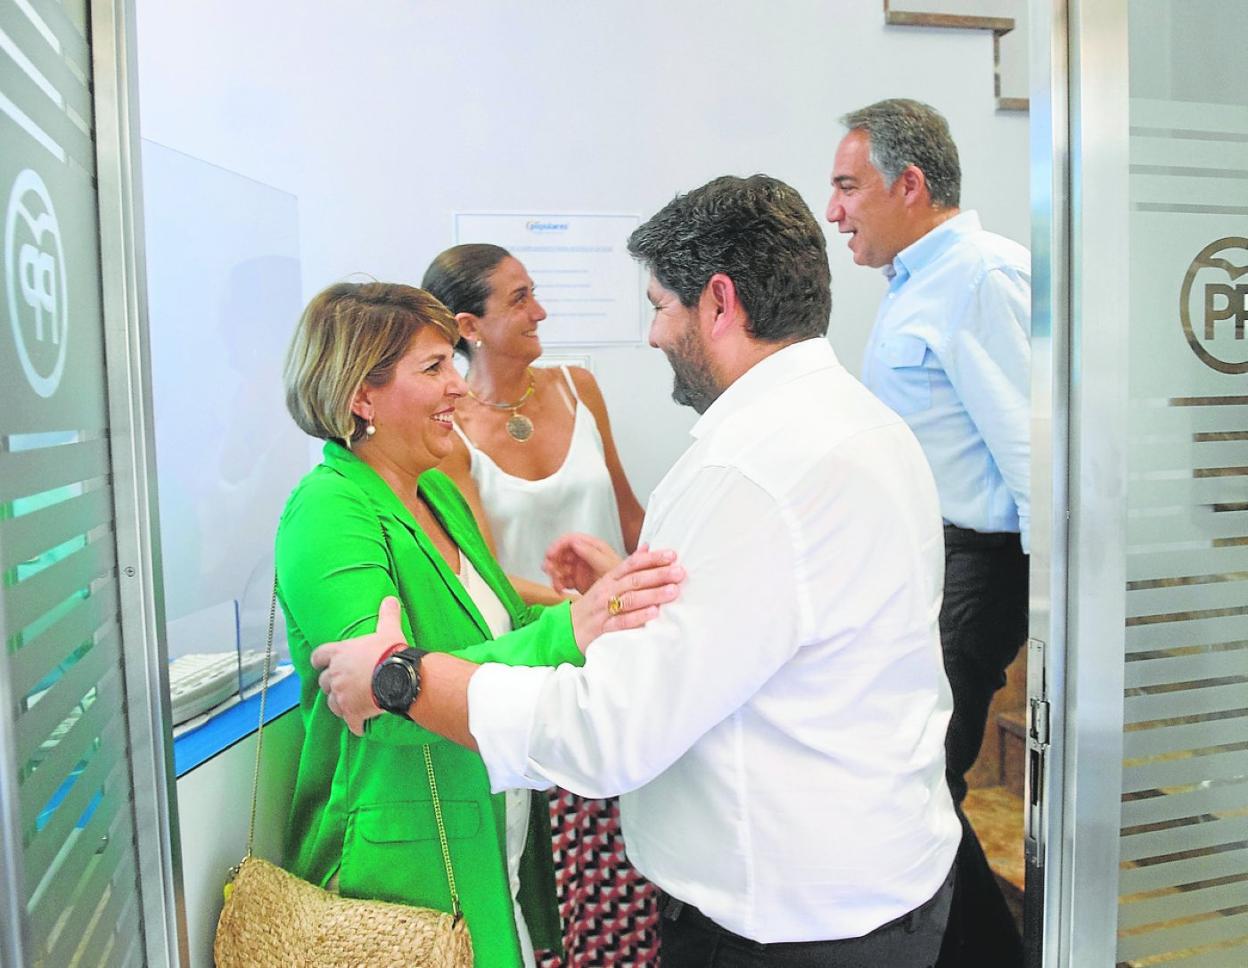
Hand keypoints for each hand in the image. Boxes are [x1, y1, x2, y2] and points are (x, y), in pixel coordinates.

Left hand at [310, 597, 405, 735]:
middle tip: (342, 685)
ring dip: (339, 704)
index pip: (319, 656)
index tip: (320, 663)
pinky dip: (355, 724)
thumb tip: (390, 600)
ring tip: (349, 705)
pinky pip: (350, 723)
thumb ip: (387, 615)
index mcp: (340, 654)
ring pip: (332, 704)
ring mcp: (342, 696)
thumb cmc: (389, 653)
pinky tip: (360, 726)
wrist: (397, 677)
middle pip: (324, 682)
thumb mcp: (389, 630)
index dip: (319, 660)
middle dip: (331, 684)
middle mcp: (336, 675)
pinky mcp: (352, 713)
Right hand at [543, 532, 624, 594]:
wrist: (624, 596)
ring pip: (560, 566)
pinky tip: (560, 589)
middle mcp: (584, 555)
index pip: (570, 540)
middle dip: (553, 561)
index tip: (550, 553)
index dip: (558, 545)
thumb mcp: (607, 564)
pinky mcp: (577, 580)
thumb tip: (576, 542)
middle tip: (549, 569)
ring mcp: (580, 568)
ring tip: (556, 583)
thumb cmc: (623, 578)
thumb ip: (591, 553)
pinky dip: (558, 584)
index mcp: (592, 547)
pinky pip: (563, 579)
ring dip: (554, 574)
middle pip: (562, 553)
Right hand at [568, 544, 683, 650]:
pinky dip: (638, 617)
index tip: (672, 555)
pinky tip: (653, 613)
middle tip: (679, 572)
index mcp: (609, 578)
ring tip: (672, 591)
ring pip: (630, 599)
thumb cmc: (592, 605)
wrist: (567, 629)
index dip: (652, 558)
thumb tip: (646, 547)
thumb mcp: (607, 582)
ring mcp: (604, 609)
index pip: (632, 564)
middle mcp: (607, 591)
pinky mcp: (603, 627)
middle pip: (634, 580)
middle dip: (658, 575)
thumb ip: (627, 567)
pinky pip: (622, 622)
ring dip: (653, 594)